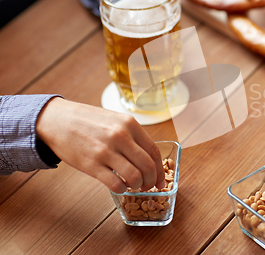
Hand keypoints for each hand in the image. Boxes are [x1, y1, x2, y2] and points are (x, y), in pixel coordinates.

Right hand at [36, 98, 165, 192]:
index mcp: (130, 124)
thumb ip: (133, 135)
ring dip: (138, 186)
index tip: (162, 179)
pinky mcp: (92, 164)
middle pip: (147, 166)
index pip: (154, 151)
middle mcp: (121, 136)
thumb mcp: (116, 120)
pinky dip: (122, 189)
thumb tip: (149, 157)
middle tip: (149, 186)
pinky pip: (115, 184)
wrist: (58, 120)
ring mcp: (106, 151)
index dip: (160, 169)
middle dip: (152, 180)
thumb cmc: (89, 121)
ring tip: (134, 186)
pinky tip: (119, 186)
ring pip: (134, 177)